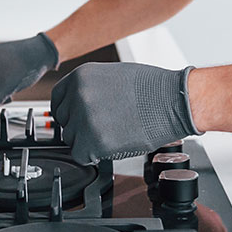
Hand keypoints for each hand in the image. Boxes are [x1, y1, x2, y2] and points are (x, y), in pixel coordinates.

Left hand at [50, 62, 199, 163]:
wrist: (173, 101)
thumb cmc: (152, 88)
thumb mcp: (112, 75)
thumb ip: (90, 88)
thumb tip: (77, 104)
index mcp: (81, 76)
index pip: (58, 100)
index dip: (70, 113)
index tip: (78, 120)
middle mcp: (78, 95)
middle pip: (65, 122)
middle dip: (81, 128)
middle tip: (105, 127)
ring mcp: (85, 118)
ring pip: (73, 140)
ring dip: (89, 142)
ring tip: (114, 133)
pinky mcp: (94, 141)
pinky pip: (82, 156)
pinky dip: (95, 156)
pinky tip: (113, 144)